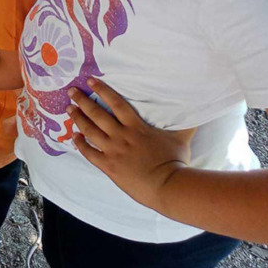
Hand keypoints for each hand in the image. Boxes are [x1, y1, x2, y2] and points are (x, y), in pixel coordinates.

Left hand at [68, 78, 195, 211]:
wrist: (167, 186)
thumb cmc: (175, 162)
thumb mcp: (181, 138)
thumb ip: (185, 123)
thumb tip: (198, 110)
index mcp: (137, 127)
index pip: (116, 103)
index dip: (102, 90)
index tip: (90, 81)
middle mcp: (121, 136)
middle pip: (97, 114)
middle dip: (82, 101)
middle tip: (71, 92)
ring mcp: (113, 151)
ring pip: (90, 131)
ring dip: (78, 119)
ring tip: (68, 109)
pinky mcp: (109, 166)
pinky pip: (90, 153)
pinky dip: (80, 144)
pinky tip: (74, 136)